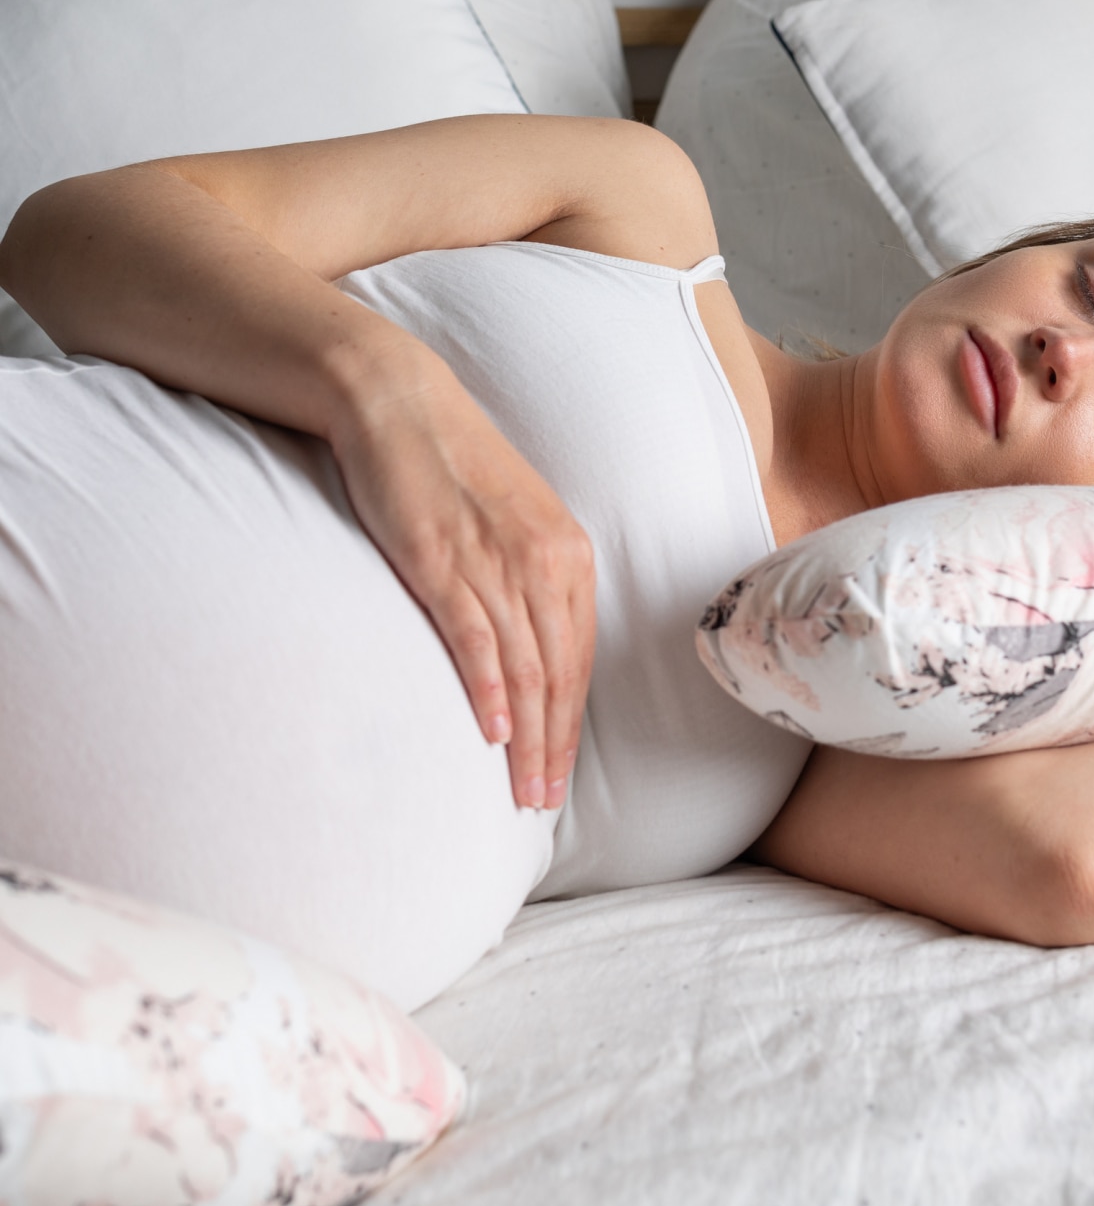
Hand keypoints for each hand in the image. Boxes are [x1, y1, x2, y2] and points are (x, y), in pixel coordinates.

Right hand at [329, 354, 595, 810]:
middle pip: (560, 673)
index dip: (572, 720)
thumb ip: (532, 579)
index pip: (580, 656)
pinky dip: (488, 691)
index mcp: (569, 554)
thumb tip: (533, 643)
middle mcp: (546, 561)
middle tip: (545, 802)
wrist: (401, 403)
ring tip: (523, 791)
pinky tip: (493, 733)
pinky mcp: (444, 561)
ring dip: (528, 737)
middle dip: (556, 745)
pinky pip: (476, 639)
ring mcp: (496, 562)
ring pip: (526, 668)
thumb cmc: (455, 466)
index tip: (562, 769)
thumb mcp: (513, 522)